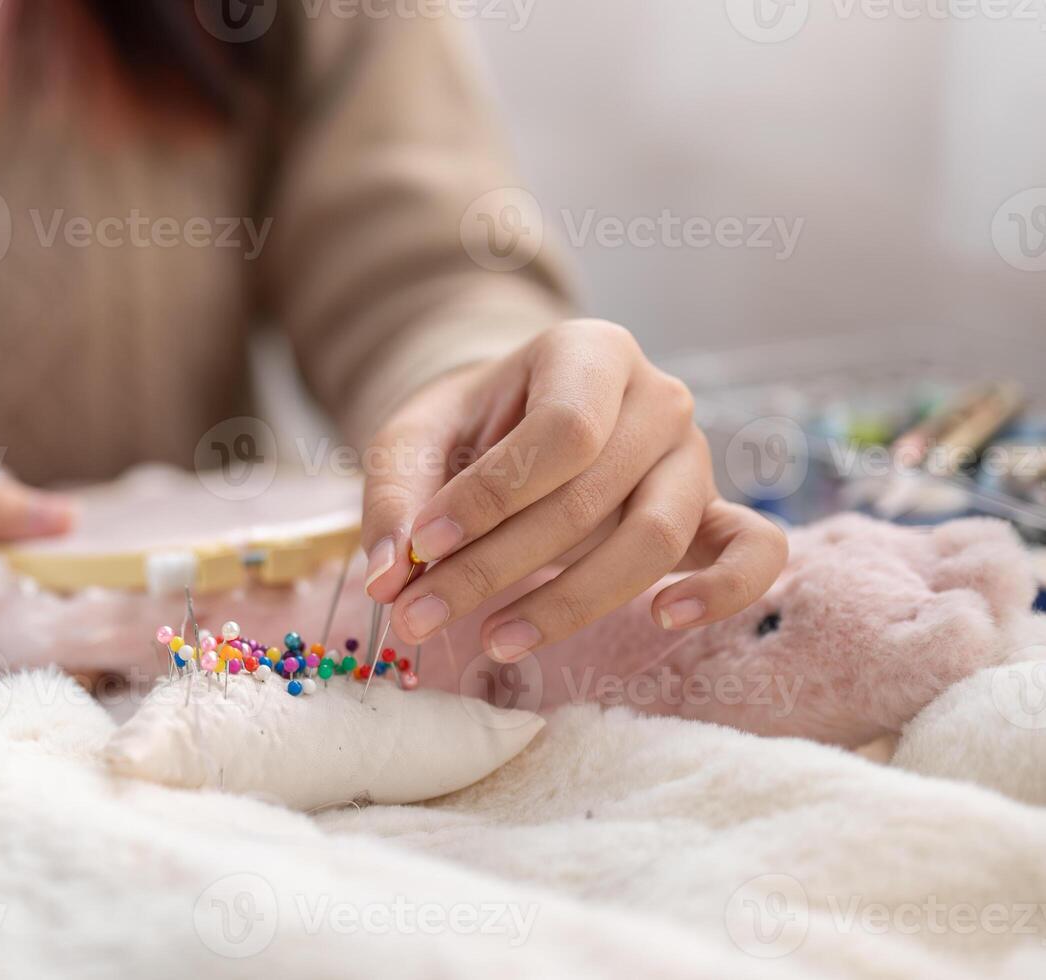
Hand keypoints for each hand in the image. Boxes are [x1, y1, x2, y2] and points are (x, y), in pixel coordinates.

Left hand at [361, 319, 786, 661]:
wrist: (515, 427)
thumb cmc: (469, 428)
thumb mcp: (413, 441)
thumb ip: (395, 498)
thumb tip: (390, 575)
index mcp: (589, 352)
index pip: (559, 431)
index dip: (489, 497)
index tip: (421, 548)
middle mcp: (657, 397)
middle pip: (590, 496)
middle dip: (496, 567)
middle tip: (420, 616)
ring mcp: (694, 457)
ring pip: (654, 538)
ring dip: (569, 602)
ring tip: (492, 640)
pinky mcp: (715, 513)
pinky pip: (753, 552)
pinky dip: (723, 590)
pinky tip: (662, 619)